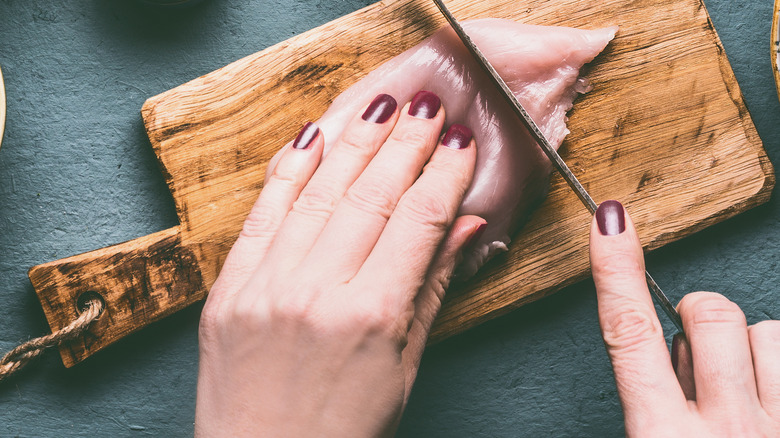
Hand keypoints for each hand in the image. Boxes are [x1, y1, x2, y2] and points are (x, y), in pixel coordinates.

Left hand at [194, 91, 483, 436]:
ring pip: (318, 193)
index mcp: (372, 317)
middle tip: (428, 106)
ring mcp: (265, 286)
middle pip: (370, 195)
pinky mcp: (228, 289)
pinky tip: (312, 135)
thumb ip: (432, 290)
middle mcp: (316, 292)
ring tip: (380, 106)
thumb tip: (467, 229)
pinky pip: (262, 214)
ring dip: (353, 142)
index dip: (445, 174)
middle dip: (405, 143)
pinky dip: (288, 170)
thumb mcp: (404, 368)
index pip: (418, 221)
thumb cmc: (343, 431)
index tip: (460, 140)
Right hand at [590, 200, 779, 436]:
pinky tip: (771, 399)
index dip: (615, 269)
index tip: (609, 221)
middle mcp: (726, 433)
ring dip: (749, 350)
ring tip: (743, 392)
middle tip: (699, 362)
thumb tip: (678, 348)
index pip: (629, 332)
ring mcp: (777, 429)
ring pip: (766, 332)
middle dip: (699, 320)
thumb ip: (655, 401)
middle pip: (708, 315)